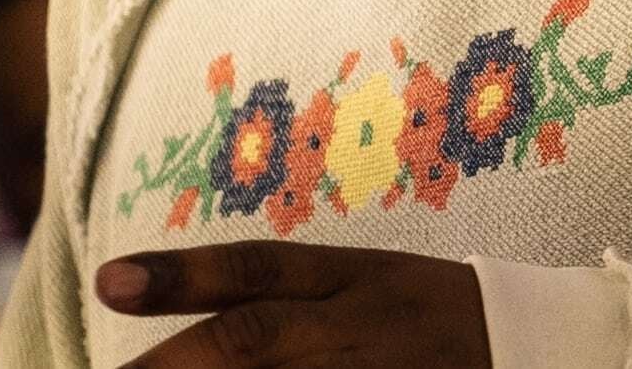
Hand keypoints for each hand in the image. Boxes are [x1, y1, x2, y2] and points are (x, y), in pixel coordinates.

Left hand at [97, 242, 489, 368]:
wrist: (524, 347)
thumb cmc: (421, 313)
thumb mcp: (356, 279)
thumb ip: (271, 291)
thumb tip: (160, 309)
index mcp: (342, 281)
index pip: (253, 272)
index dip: (179, 275)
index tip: (107, 282)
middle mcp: (349, 330)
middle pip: (250, 341)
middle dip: (174, 366)